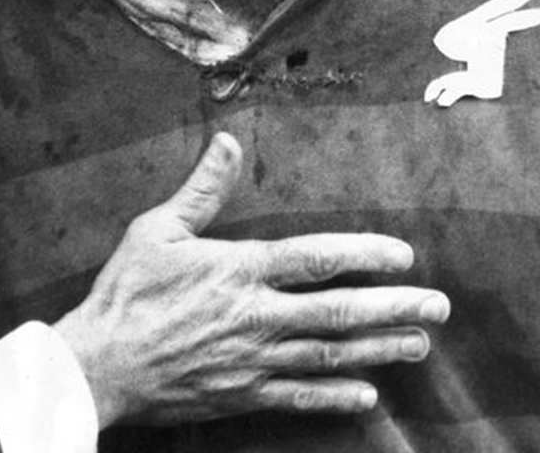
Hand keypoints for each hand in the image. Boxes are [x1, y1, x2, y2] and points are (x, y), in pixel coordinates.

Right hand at [54, 133, 448, 427]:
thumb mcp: (157, 228)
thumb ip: (201, 189)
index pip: (316, 259)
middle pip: (339, 312)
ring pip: (330, 355)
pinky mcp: (243, 394)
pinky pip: (300, 398)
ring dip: (380, 349)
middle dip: (394, 307)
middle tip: (439, 306)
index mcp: (238, 270)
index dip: (365, 256)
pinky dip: (336, 397)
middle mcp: (256, 316)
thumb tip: (225, 142)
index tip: (403, 255)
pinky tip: (369, 397)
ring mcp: (253, 359)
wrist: (100, 365)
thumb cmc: (127, 291)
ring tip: (421, 344)